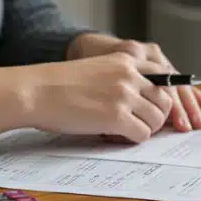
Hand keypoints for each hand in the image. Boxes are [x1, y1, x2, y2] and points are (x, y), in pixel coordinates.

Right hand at [26, 52, 175, 142]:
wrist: (35, 91)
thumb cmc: (59, 84)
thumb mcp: (98, 68)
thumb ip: (121, 77)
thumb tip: (143, 98)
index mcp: (126, 60)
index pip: (164, 76)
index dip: (161, 95)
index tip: (153, 107)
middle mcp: (130, 75)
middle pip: (166, 100)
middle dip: (156, 115)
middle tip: (139, 123)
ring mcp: (124, 95)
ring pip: (157, 119)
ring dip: (146, 129)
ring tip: (126, 131)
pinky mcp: (116, 117)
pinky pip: (142, 134)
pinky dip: (132, 140)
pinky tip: (115, 137)